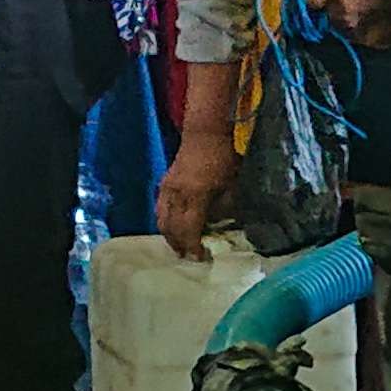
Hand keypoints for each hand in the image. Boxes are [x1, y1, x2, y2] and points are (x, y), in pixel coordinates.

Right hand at [155, 125, 235, 260]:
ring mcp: (167, 189)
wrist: (205, 133)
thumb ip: (223, 210)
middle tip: (189, 257)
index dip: (193, 247)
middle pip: (172, 229)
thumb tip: (216, 227)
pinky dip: (165, 223)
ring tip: (180, 247)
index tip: (201, 258)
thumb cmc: (222, 158)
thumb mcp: (230, 187)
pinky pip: (159, 209)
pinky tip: (172, 228)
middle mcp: (176, 195)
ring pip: (162, 221)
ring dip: (170, 237)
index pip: (189, 230)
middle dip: (180, 246)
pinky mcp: (164, 184)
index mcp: (194, 196)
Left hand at [309, 0, 390, 46]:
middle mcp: (337, 14)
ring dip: (338, 20)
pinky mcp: (360, 40)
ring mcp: (348, 29)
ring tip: (353, 9)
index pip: (308, 1)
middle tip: (338, 0)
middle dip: (325, 9)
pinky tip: (363, 18)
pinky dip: (351, 28)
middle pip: (321, 15)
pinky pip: (349, 35)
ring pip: (335, 26)